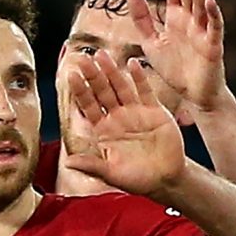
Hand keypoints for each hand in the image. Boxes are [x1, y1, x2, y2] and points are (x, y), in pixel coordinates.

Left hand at [63, 53, 187, 196]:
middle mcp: (117, 118)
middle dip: (93, 76)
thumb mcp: (112, 174)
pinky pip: (145, 92)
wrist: (167, 179)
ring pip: (120, 88)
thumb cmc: (137, 179)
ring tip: (102, 55)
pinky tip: (132, 64)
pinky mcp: (155, 111)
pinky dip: (139, 79)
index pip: (88, 106)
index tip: (71, 75)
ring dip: (112, 72)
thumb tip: (68, 162)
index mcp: (104, 131)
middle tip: (84, 58)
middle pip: (102, 92)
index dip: (80, 91)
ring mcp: (135, 112)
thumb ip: (92, 165)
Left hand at [128, 0, 228, 116]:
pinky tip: (209, 0)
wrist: (193, 96)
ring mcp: (203, 32)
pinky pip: (214, 27)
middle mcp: (191, 21)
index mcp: (176, 19)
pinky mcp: (213, 46)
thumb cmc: (175, 70)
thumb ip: (142, 19)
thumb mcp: (151, 42)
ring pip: (201, 5)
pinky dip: (213, 14)